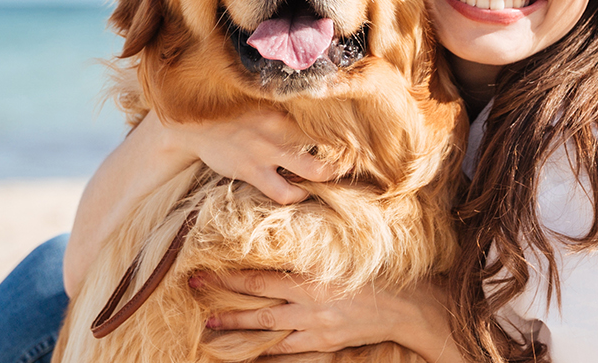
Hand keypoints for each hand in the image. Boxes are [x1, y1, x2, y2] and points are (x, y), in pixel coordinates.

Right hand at [147, 109, 334, 204]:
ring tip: (330, 177)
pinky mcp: (253, 171)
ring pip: (314, 171)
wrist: (193, 126)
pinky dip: (298, 195)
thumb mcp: (258, 99)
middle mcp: (278, 127)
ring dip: (327, 177)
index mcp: (282, 105)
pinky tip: (301, 191)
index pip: (324, 115)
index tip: (355, 133)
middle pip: (329, 143)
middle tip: (351, 158)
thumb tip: (316, 101)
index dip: (345, 126)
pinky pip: (284, 192)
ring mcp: (266, 151)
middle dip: (344, 154)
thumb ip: (284, 105)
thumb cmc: (232, 112)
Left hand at [198, 270, 409, 354]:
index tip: (203, 270)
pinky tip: (249, 356)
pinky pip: (288, 352)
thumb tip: (276, 246)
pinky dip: (267, 354)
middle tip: (192, 292)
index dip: (229, 276)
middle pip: (256, 303)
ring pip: (267, 330)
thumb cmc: (373, 273)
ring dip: (236, 329)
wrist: (405, 306)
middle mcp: (309, 303)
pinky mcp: (325, 344)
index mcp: (310, 277)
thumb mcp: (339, 257)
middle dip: (222, 300)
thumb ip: (308, 256)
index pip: (259, 277)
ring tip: (209, 329)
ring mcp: (315, 327)